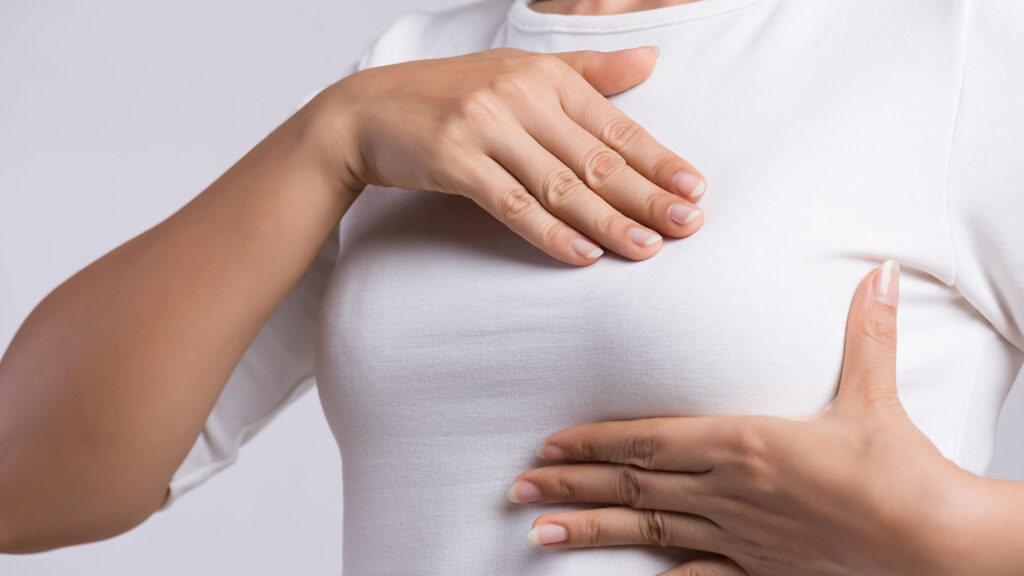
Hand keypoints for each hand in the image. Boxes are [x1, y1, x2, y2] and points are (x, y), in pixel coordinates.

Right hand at [321, 46, 706, 265]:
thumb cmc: (452, 93)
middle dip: (646, 196)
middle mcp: (519, 96)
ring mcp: (485, 127)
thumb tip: (651, 58)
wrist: (368, 111)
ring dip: (607, 221)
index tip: (694, 190)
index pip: (614, 126)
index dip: (658, 160)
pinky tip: (582, 254)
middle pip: (595, 159)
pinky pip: (511, 204)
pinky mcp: (454, 160)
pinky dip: (548, 232)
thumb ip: (587, 72)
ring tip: (646, 249)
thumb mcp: (520, 70)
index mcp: (544, 75)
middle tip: (688, 227)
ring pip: (559, 185)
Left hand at [507, 261, 973, 574]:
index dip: (593, 442)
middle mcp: (729, 492)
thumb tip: (882, 272)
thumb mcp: (874, 395)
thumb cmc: (902, 471)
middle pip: (632, 485)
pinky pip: (697, 575)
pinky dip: (661, 574)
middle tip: (518, 486)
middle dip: (570, 484)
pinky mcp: (759, 570)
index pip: (647, 440)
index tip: (550, 442)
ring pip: (648, 529)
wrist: (936, 544)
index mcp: (744, 444)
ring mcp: (738, 536)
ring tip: (539, 531)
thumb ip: (866, 331)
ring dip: (591, 529)